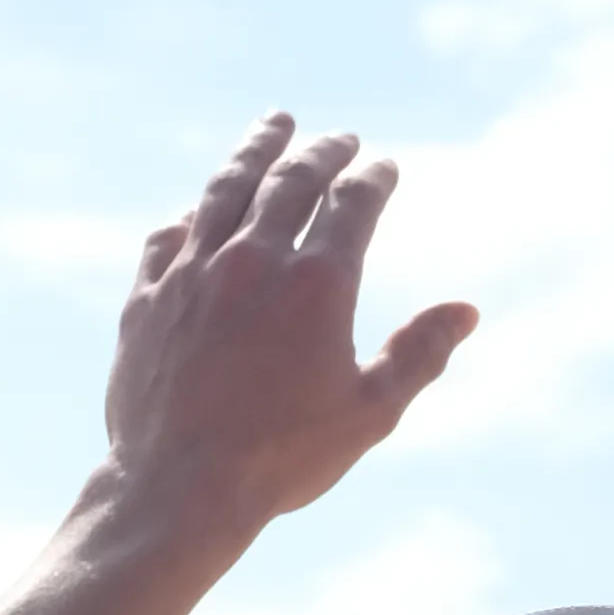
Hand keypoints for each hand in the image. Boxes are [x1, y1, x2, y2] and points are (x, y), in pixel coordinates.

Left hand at [101, 116, 474, 556]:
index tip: (385, 167)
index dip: (374, 177)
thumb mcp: (370, 413)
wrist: (178, 489)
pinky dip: (195, 212)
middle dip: (322, 151)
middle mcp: (253, 262)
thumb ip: (419, 354)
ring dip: (255, 151)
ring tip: (274, 125)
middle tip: (339, 139)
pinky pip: (171, 235)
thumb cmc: (282, 459)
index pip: (353, 202)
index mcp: (317, 285)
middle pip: (291, 179)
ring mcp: (193, 274)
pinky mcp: (147, 298)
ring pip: (225, 189)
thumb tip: (466, 310)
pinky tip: (203, 207)